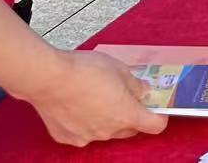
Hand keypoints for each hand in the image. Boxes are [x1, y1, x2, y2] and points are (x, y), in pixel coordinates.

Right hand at [22, 49, 166, 146]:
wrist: (48, 78)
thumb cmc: (84, 70)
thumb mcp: (120, 69)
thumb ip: (135, 84)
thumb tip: (142, 90)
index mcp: (126, 114)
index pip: (154, 126)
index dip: (159, 116)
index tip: (157, 108)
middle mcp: (108, 131)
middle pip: (129, 128)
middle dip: (131, 115)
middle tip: (125, 96)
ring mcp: (86, 136)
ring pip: (106, 130)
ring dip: (107, 118)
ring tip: (97, 96)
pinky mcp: (67, 137)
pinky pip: (84, 132)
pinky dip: (85, 122)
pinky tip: (79, 104)